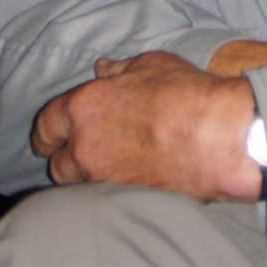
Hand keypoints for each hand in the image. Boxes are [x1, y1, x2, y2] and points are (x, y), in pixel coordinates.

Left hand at [30, 50, 260, 198]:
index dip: (46, 133)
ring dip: (89, 178)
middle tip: (83, 151)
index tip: (49, 137)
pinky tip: (134, 178)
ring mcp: (106, 179)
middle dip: (67, 159)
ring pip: (82, 186)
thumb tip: (104, 69)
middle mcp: (86, 148)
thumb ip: (119, 71)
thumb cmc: (187, 94)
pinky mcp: (128, 200)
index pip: (45, 127)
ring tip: (110, 167)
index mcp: (83, 109)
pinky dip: (115, 190)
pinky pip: (109, 197)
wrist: (221, 137)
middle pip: (58, 165)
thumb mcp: (150, 65)